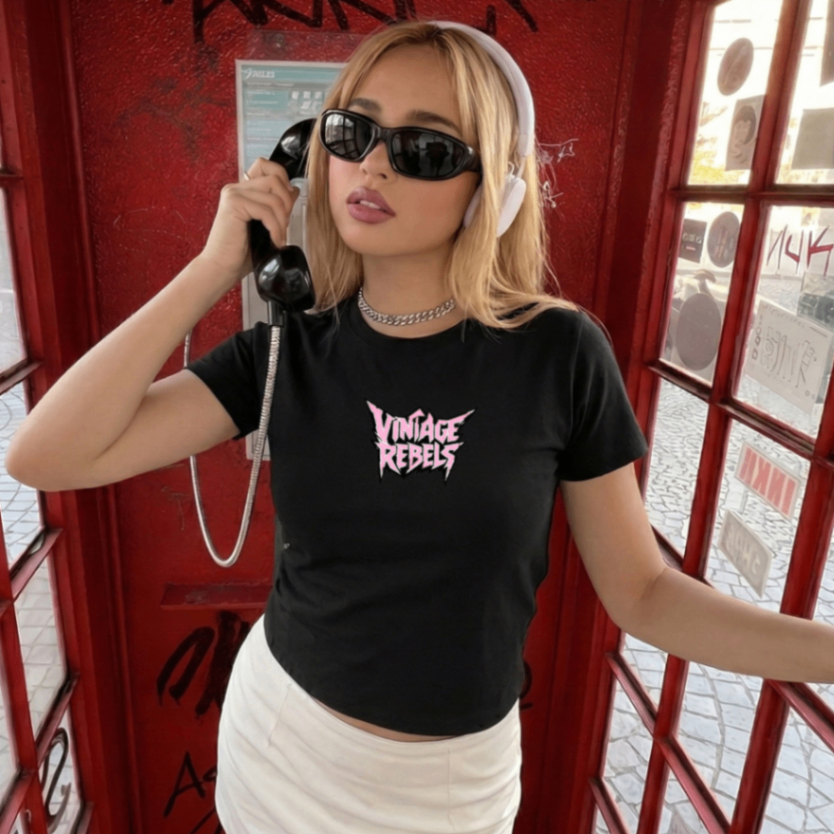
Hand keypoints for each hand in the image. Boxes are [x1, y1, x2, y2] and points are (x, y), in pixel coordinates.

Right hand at [199, 157, 300, 278]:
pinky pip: (267, 210)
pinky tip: (274, 241)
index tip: (287, 205)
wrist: (221, 268)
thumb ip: (276, 206)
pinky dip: (276, 228)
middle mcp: (236, 188)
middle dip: (287, 203)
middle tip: (284, 225)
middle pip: (275, 178)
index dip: (283, 180)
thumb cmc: (241, 252)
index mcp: (243, 190)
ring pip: (274, 196)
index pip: (266, 166)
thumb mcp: (265, 225)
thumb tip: (293, 190)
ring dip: (282, 220)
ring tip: (279, 238)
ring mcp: (234, 194)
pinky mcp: (234, 205)